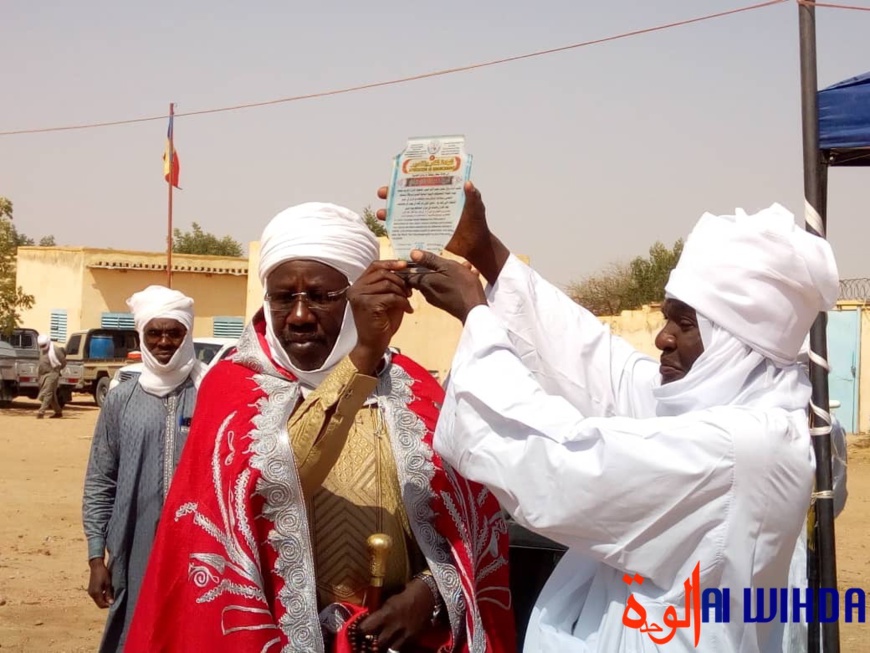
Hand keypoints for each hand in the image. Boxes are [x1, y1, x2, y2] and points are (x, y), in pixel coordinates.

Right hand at [87, 558, 113, 608]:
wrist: (96, 567)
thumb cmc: (103, 574)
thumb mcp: (108, 584)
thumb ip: (109, 594)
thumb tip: (111, 603)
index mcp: (96, 593)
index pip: (101, 604)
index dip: (107, 605)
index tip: (114, 602)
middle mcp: (91, 594)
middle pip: (99, 603)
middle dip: (106, 603)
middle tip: (113, 599)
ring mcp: (90, 592)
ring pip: (97, 600)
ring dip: (103, 600)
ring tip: (110, 596)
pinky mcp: (90, 590)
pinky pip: (96, 597)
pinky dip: (101, 597)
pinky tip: (106, 592)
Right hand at [347, 261, 413, 373]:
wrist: (372, 345)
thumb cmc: (380, 324)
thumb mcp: (386, 300)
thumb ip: (390, 286)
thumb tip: (404, 271)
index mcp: (358, 285)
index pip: (374, 266)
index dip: (391, 263)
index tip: (405, 265)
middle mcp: (356, 288)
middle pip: (383, 273)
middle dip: (400, 280)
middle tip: (410, 292)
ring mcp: (360, 296)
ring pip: (388, 284)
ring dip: (402, 292)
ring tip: (408, 301)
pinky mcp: (368, 305)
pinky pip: (391, 297)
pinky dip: (403, 302)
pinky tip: (408, 310)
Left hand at [358, 578, 435, 649]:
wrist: (426, 596)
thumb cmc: (404, 596)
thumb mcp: (388, 602)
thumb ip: (380, 615)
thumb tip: (369, 623)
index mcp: (386, 614)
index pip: (366, 628)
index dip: (360, 631)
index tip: (358, 632)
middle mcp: (395, 626)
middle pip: (378, 643)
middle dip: (373, 644)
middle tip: (369, 642)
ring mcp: (406, 634)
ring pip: (391, 649)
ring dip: (385, 647)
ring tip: (381, 645)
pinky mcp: (414, 639)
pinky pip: (402, 648)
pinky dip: (397, 647)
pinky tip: (394, 643)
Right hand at [376, 181, 509, 283]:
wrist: (476, 245)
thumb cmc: (477, 223)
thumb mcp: (476, 208)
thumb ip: (473, 196)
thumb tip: (468, 183)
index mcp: (440, 194)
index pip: (421, 183)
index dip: (408, 180)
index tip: (395, 178)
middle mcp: (431, 205)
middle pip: (408, 197)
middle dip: (392, 194)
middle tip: (382, 193)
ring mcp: (427, 219)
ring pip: (405, 213)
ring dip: (391, 213)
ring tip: (381, 215)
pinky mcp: (426, 232)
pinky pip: (409, 229)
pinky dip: (398, 230)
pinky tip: (389, 230)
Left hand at [403, 250, 486, 323]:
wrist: (474, 311)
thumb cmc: (461, 286)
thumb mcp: (448, 267)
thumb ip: (430, 260)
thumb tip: (412, 253)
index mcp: (424, 283)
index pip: (408, 275)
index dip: (411, 265)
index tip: (420, 257)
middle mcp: (427, 292)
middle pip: (426, 276)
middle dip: (436, 265)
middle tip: (449, 259)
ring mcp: (437, 299)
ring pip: (439, 280)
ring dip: (450, 272)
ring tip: (465, 266)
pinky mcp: (447, 303)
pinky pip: (447, 288)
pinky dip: (455, 281)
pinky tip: (470, 275)